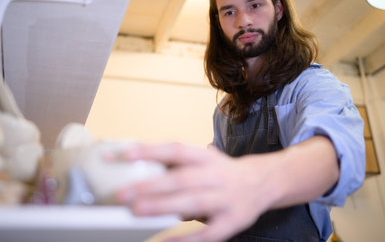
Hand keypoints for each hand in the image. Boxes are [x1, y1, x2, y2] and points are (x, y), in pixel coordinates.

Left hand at [116, 142, 277, 241]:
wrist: (261, 183)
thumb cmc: (221, 172)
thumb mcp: (203, 159)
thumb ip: (176, 165)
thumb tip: (138, 170)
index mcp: (206, 157)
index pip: (176, 150)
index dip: (152, 150)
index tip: (126, 153)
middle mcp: (217, 175)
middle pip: (182, 178)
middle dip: (151, 186)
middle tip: (123, 193)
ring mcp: (226, 199)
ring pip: (193, 202)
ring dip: (164, 207)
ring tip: (137, 211)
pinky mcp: (232, 222)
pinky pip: (208, 233)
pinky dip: (186, 239)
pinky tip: (165, 241)